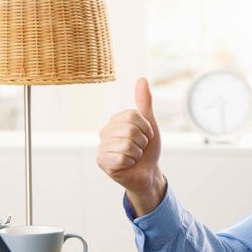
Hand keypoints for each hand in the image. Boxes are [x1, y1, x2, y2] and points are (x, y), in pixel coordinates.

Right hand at [96, 78, 165, 214]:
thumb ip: (144, 102)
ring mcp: (102, 147)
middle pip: (130, 129)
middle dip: (142, 142)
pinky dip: (131, 163)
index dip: (146, 128)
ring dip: (137, 153)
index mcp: (115, 121)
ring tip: (134, 157)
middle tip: (140, 149)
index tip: (146, 136)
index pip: (133, 115)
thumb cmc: (147, 149)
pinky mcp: (102, 162)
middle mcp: (105, 132)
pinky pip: (122, 158)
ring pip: (127, 144)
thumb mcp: (149, 124)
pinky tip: (127, 165)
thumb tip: (142, 79)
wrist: (148, 173)